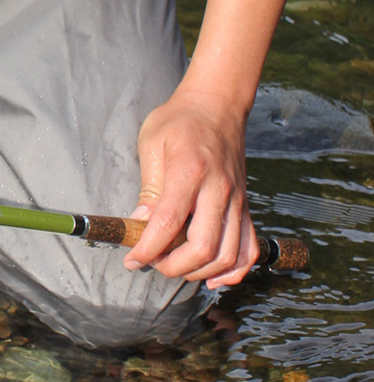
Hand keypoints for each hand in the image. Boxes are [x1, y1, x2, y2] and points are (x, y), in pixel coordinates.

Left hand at [123, 87, 257, 289]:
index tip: (132, 260)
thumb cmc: (179, 121)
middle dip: (173, 266)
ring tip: (176, 267)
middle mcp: (219, 190)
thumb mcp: (151, 144)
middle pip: (202, 247)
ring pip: (228, 255)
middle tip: (153, 263)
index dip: (147, 250)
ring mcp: (236, 200)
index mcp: (190, 172)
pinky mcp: (245, 206)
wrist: (218, 105)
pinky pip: (249, 248)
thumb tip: (140, 224)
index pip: (167, 224)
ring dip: (199, 272)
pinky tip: (211, 276)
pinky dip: (234, 271)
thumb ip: (148, 187)